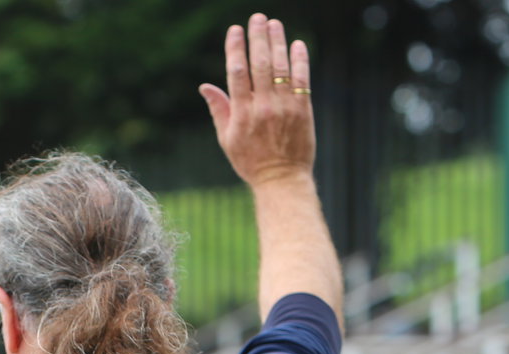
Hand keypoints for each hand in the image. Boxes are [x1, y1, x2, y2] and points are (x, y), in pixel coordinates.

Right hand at [199, 14, 314, 188]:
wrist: (281, 180)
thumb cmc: (250, 161)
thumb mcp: (227, 139)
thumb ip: (219, 109)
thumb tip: (205, 86)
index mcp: (242, 113)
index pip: (237, 72)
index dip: (236, 48)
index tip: (235, 30)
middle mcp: (263, 107)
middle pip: (259, 64)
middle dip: (257, 38)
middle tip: (257, 18)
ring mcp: (285, 107)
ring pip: (280, 67)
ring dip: (277, 42)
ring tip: (274, 24)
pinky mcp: (303, 109)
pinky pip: (301, 79)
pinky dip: (300, 60)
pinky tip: (297, 44)